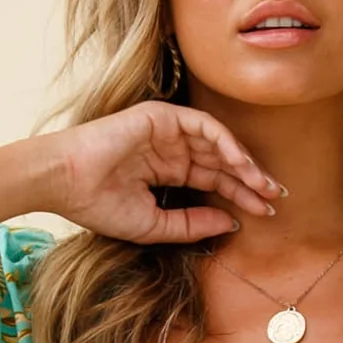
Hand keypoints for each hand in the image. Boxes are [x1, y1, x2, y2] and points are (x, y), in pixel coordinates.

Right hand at [39, 103, 282, 243]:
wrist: (66, 183)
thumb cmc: (100, 206)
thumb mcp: (156, 226)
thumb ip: (193, 224)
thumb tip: (232, 222)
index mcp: (167, 173)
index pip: (213, 182)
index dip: (240, 196)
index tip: (265, 213)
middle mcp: (171, 150)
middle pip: (221, 163)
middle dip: (250, 180)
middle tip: (276, 198)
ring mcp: (167, 132)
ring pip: (217, 144)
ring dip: (244, 163)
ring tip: (264, 186)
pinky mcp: (162, 116)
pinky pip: (203, 126)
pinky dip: (226, 143)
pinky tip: (242, 164)